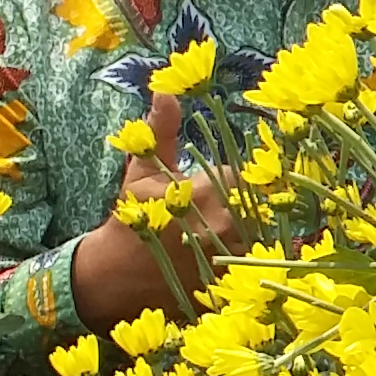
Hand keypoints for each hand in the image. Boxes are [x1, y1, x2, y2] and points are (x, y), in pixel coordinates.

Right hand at [74, 87, 240, 322]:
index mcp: (205, 192)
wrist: (115, 273)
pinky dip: (250, 264)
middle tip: (228, 210)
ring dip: (252, 233)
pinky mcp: (225, 284)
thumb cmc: (132, 217)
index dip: (240, 177)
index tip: (228, 183)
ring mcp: (226, 258)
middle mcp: (222, 224)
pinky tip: (239, 262)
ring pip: (260, 237)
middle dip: (248, 205)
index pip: (246, 176)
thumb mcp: (143, 171)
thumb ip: (160, 130)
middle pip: (260, 207)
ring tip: (229, 235)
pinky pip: (251, 268)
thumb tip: (166, 91)